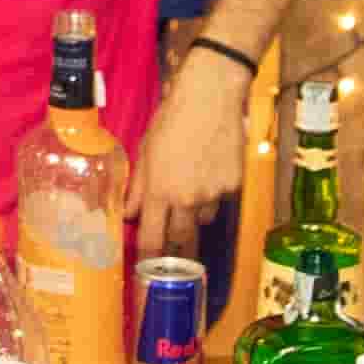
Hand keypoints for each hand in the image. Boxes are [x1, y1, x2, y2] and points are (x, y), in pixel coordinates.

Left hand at [138, 47, 252, 254]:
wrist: (210, 97)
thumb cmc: (171, 119)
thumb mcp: (145, 151)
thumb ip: (137, 187)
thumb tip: (129, 213)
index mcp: (160, 191)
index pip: (152, 238)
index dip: (150, 256)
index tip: (148, 266)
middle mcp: (187, 198)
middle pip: (182, 237)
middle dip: (175, 239)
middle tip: (172, 231)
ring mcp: (214, 194)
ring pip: (204, 218)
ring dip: (196, 212)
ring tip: (193, 184)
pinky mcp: (234, 185)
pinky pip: (222, 200)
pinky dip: (215, 192)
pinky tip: (211, 168)